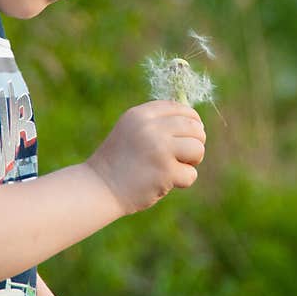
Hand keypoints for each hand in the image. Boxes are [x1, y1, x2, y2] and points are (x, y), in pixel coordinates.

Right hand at [87, 100, 205, 214]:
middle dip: (196, 141)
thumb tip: (194, 120)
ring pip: (197, 148)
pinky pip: (191, 174)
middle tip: (185, 154)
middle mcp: (150, 128)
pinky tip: (165, 183)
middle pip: (194, 127)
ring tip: (176, 167)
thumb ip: (157, 122)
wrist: (99, 188)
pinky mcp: (165, 171)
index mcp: (141, 114)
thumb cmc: (119, 161)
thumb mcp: (131, 130)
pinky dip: (182, 181)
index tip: (191, 133)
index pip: (179, 108)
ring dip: (192, 161)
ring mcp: (159, 149)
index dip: (191, 120)